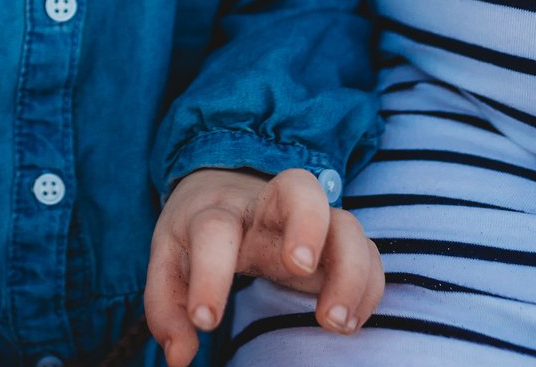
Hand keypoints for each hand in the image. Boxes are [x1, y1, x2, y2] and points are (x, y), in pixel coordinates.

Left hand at [145, 167, 382, 364]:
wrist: (224, 185)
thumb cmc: (195, 232)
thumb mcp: (169, 263)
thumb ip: (166, 308)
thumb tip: (180, 355)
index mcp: (218, 211)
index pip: (213, 231)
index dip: (209, 276)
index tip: (205, 322)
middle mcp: (267, 208)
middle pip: (299, 186)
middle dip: (306, 224)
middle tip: (300, 267)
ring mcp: (309, 220)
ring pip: (346, 221)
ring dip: (350, 270)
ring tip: (333, 323)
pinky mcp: (336, 240)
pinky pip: (368, 251)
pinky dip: (369, 285)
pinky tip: (351, 321)